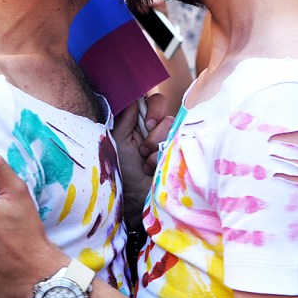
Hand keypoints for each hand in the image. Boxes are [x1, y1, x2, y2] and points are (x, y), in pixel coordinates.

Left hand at [112, 92, 172, 225]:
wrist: (134, 200)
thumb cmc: (123, 171)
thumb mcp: (118, 141)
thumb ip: (126, 118)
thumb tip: (135, 97)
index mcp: (140, 125)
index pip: (153, 103)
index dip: (154, 108)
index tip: (149, 122)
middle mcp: (157, 132)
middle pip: (166, 113)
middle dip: (155, 132)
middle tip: (143, 149)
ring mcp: (169, 143)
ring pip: (173, 127)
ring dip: (156, 146)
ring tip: (146, 163)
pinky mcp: (179, 153)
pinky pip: (178, 142)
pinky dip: (163, 156)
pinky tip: (155, 169)